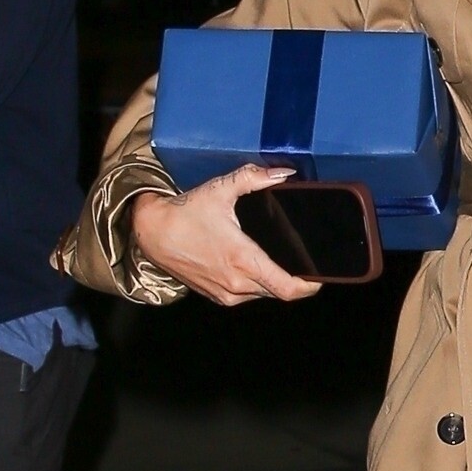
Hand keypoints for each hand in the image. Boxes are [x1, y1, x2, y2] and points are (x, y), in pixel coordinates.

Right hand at [129, 164, 321, 305]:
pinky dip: (256, 286)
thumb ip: (254, 178)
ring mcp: (226, 293)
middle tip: (304, 261)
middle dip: (294, 280)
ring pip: (263, 295)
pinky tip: (256, 267)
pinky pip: (247, 296)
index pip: (287, 288)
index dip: (309, 286)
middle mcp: (236, 283)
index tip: (320, 275)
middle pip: (279, 292)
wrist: (151, 233)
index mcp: (243, 259)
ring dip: (274, 282)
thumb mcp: (220, 189)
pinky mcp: (217, 297)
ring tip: (281, 262)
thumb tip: (284, 173)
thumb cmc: (185, 212)